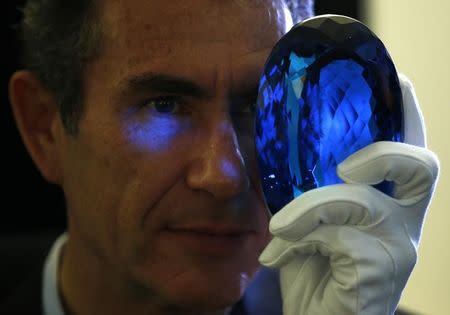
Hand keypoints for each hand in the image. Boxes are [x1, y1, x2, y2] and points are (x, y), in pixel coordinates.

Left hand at [258, 74, 439, 314]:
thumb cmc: (315, 264)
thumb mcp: (313, 216)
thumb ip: (310, 182)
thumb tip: (284, 142)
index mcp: (391, 200)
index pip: (412, 148)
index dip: (408, 112)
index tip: (394, 78)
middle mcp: (405, 220)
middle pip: (421, 167)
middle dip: (383, 152)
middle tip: (346, 166)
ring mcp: (397, 248)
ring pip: (358, 202)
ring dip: (307, 208)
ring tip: (279, 226)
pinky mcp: (377, 272)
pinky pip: (332, 238)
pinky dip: (296, 241)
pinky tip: (276, 256)